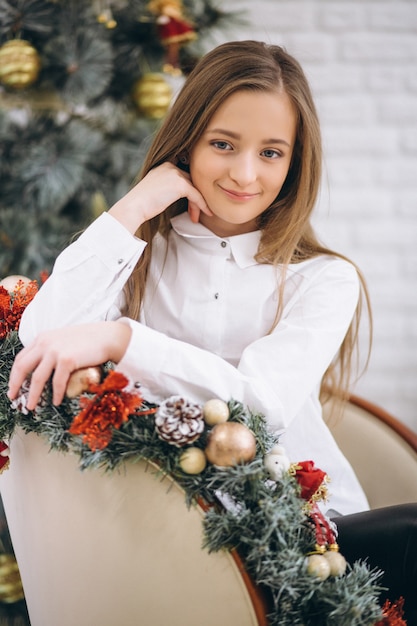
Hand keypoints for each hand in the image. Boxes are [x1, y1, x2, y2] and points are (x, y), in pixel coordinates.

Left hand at [8, 321, 131, 409]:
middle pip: (22, 367)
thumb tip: (43, 367)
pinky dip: (56, 394)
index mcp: (43, 338)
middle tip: (14, 397)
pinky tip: (56, 401)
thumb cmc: (89, 340)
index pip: (22, 357)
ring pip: (37, 378)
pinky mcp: (67, 360)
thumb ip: (51, 349)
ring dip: (33, 395)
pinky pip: (57, 382)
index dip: (14, 374)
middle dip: (15, 385)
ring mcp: (55, 351)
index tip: (13, 386)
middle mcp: (45, 343)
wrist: (108, 336)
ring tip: (32, 406)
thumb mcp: (63, 340)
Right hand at [108, 162, 211, 233]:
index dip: (189, 189)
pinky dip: (202, 205)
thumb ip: (168, 187)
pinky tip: (206, 212)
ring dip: (197, 204)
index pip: (183, 175)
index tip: (191, 204)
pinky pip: (196, 195)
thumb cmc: (142, 204)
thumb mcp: (156, 189)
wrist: (134, 207)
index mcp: (163, 166)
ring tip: (195, 217)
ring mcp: (175, 174)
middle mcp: (169, 166)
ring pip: (194, 188)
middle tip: (194, 214)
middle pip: (190, 181)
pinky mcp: (180, 184)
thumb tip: (181, 195)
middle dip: (194, 198)